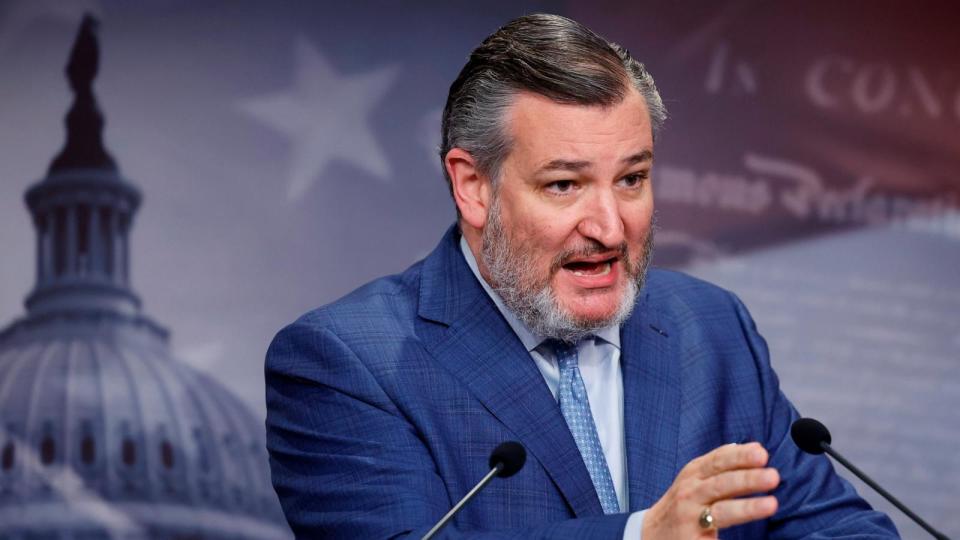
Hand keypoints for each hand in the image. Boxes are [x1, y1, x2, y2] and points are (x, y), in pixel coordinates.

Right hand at [640, 442, 779, 538]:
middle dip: (747, 478)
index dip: (740, 456)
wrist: (652, 532)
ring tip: (771, 504)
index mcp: (694, 473)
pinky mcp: (693, 538)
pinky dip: (727, 537)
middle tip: (772, 476)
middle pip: (721, 483)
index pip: (718, 461)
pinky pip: (713, 537)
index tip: (762, 454)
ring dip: (747, 507)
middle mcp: (691, 493)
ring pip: (721, 511)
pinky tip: (747, 537)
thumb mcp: (695, 477)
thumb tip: (752, 448)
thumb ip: (720, 463)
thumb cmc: (682, 503)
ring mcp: (691, 517)